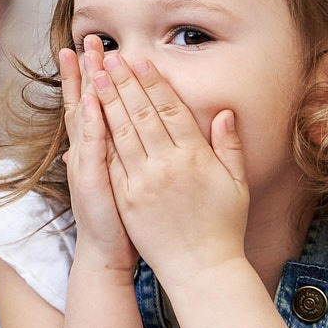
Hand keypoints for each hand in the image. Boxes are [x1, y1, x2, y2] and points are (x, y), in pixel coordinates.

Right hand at [59, 39, 136, 276]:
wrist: (108, 252)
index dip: (90, 75)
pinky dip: (90, 124)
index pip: (92, 103)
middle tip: (85, 38)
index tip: (91, 46)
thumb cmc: (120, 216)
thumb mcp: (120, 176)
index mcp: (96, 148)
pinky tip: (93, 102)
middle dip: (84, 69)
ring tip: (82, 57)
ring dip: (82, 86)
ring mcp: (86, 164)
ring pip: (83, 117)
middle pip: (83, 101)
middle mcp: (86, 152)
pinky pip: (91, 147)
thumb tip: (117, 126)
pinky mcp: (92, 180)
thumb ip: (119, 150)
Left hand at [92, 53, 247, 287]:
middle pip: (142, 115)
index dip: (154, 83)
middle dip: (124, 83)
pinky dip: (101, 137)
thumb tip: (225, 112)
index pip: (171, 110)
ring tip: (97, 77)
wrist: (202, 270)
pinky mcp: (127, 200)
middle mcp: (168, 166)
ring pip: (123, 133)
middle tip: (109, 57)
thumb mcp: (236, 184)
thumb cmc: (224, 226)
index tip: (141, 60)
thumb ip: (229, 146)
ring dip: (108, 102)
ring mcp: (144, 183)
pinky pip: (112, 163)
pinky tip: (91, 118)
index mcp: (195, 158)